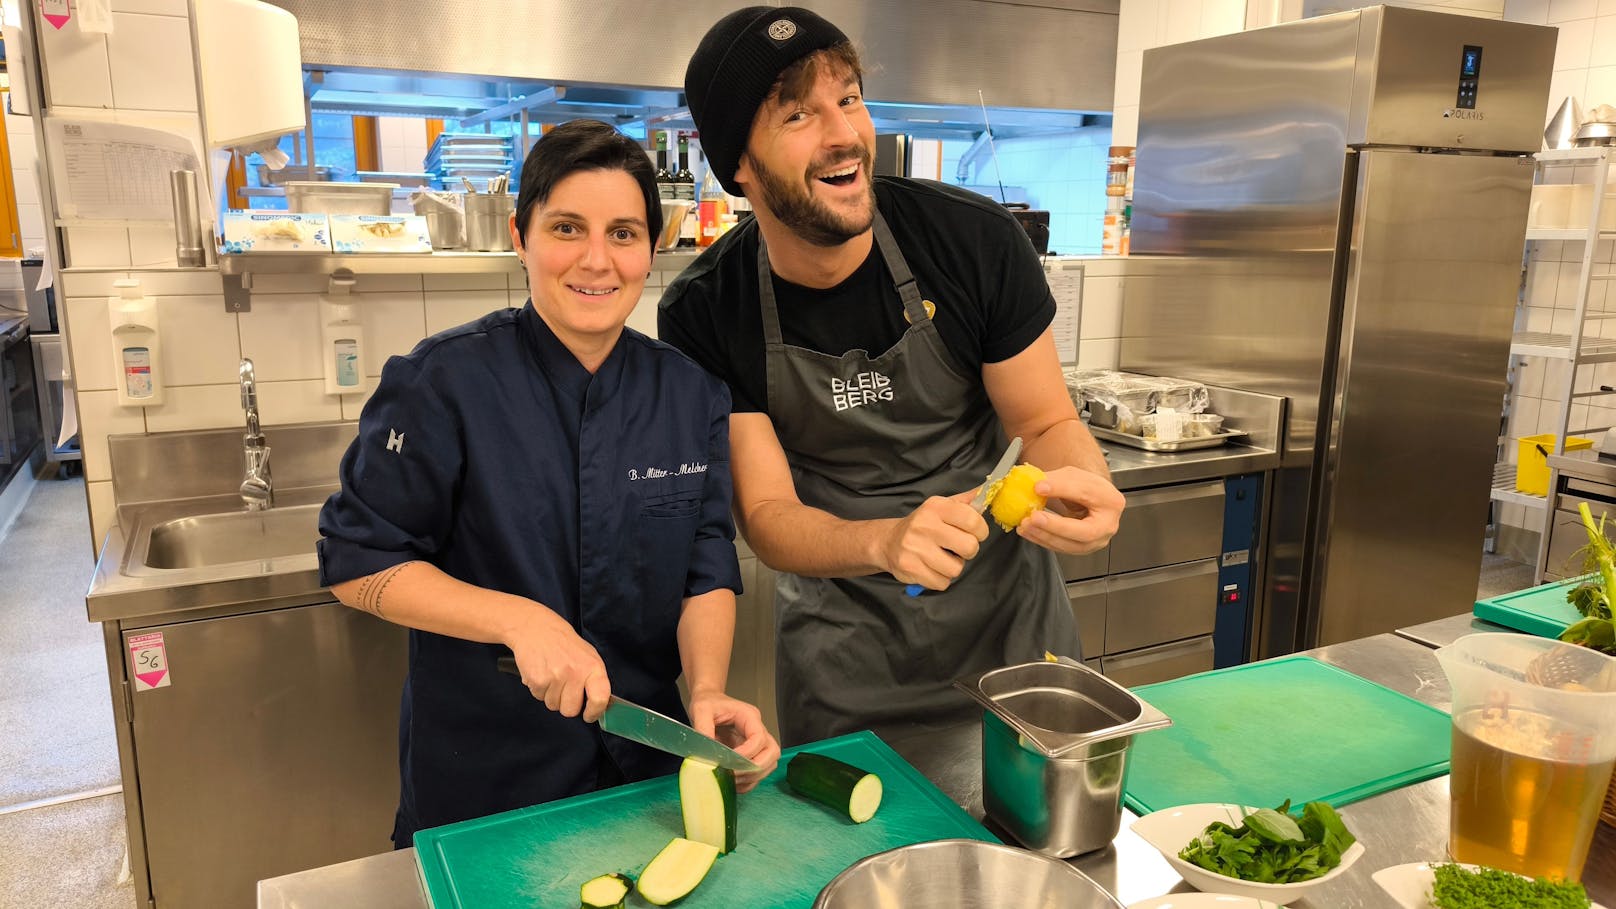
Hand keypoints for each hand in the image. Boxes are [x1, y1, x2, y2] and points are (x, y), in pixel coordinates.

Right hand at [504, 606, 611, 721]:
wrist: (535, 628)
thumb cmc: (563, 643)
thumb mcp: (587, 656)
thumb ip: (594, 680)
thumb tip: (599, 704)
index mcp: (593, 667)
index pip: (600, 699)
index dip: (594, 712)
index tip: (589, 715)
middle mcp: (575, 673)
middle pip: (570, 710)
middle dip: (566, 704)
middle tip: (563, 686)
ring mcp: (556, 677)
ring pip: (553, 705)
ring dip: (551, 695)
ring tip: (551, 675)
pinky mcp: (537, 680)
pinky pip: (539, 698)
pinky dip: (539, 689)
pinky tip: (541, 672)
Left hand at [687, 689, 780, 792]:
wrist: (709, 702)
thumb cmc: (708, 703)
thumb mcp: (701, 710)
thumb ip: (703, 728)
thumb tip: (707, 752)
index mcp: (749, 716)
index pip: (759, 738)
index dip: (747, 753)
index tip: (728, 761)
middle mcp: (758, 730)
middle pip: (772, 752)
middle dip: (755, 768)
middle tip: (734, 774)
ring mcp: (757, 743)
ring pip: (769, 764)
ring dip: (753, 776)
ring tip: (732, 780)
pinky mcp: (751, 754)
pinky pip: (758, 772)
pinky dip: (748, 782)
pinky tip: (733, 783)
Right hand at [880, 491, 989, 591]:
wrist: (888, 541)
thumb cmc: (923, 524)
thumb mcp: (941, 507)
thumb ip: (966, 501)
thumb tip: (989, 489)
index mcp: (936, 507)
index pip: (973, 520)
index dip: (981, 531)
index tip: (976, 534)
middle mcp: (924, 525)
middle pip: (969, 547)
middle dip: (968, 551)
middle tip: (958, 548)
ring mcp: (915, 548)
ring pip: (956, 569)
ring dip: (953, 567)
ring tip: (943, 559)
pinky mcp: (910, 568)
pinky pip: (942, 583)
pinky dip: (940, 579)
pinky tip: (932, 568)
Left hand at [1014, 466, 1123, 554]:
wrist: (1090, 501)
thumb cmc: (1085, 488)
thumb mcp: (1072, 476)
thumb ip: (1056, 480)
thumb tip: (1037, 486)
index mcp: (1110, 500)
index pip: (1086, 494)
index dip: (1062, 489)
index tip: (1039, 487)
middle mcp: (1108, 525)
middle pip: (1085, 531)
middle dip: (1056, 526)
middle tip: (1034, 518)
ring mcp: (1096, 541)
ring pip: (1071, 545)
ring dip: (1044, 536)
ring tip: (1025, 524)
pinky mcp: (1081, 549)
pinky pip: (1061, 548)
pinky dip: (1042, 540)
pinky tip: (1028, 531)